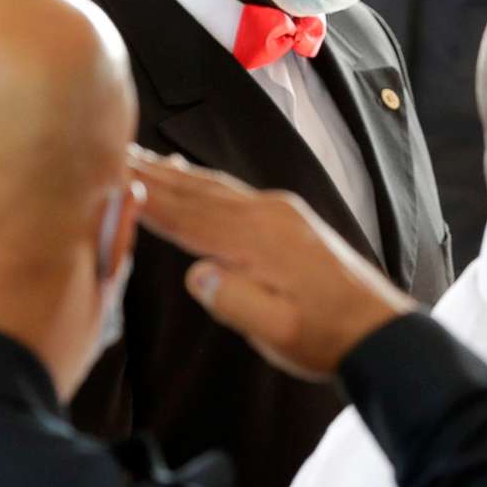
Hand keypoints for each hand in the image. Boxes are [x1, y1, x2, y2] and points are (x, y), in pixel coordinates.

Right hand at [128, 147, 414, 379]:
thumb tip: (195, 274)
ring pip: (213, 185)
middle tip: (109, 150)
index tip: (107, 174)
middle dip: (149, 172)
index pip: (186, 215)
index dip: (144, 196)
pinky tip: (189, 174)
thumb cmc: (325, 337)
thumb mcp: (277, 331)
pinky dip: (201, 179)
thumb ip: (234, 302)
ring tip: (138, 155)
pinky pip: (233, 190)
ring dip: (173, 171)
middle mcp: (266, 213)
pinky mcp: (289, 217)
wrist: (380, 329)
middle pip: (194, 190)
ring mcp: (280, 211)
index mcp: (257, 239)